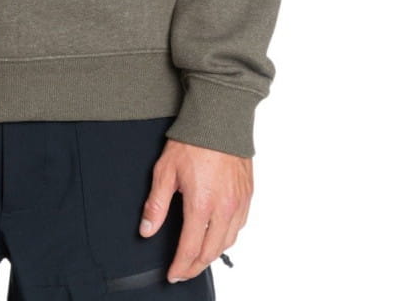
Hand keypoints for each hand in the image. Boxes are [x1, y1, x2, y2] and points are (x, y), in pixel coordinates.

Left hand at [138, 138, 251, 283]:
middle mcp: (224, 208)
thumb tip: (147, 229)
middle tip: (183, 271)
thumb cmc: (193, 141)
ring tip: (198, 258)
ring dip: (212, 255)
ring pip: (227, 243)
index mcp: (201, 204)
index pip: (190, 248)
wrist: (219, 119)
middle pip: (210, 252)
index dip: (180, 266)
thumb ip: (156, 204)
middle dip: (195, 267)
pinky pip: (239, 227)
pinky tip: (218, 236)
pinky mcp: (247, 196)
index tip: (173, 274)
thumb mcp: (165, 171)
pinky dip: (227, 238)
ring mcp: (238, 203)